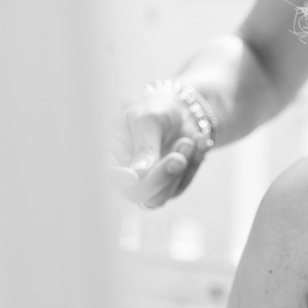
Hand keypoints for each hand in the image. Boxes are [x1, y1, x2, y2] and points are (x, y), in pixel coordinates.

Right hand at [107, 90, 208, 208]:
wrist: (182, 111)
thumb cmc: (157, 109)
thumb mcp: (149, 120)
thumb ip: (145, 146)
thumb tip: (138, 174)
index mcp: (110, 152)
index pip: (107, 171)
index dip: (116, 178)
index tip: (131, 176)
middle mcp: (125, 172)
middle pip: (135, 193)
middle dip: (159, 178)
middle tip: (179, 158)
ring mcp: (146, 183)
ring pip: (158, 198)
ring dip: (178, 173)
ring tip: (189, 141)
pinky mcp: (168, 186)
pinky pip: (182, 185)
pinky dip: (193, 164)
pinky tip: (200, 141)